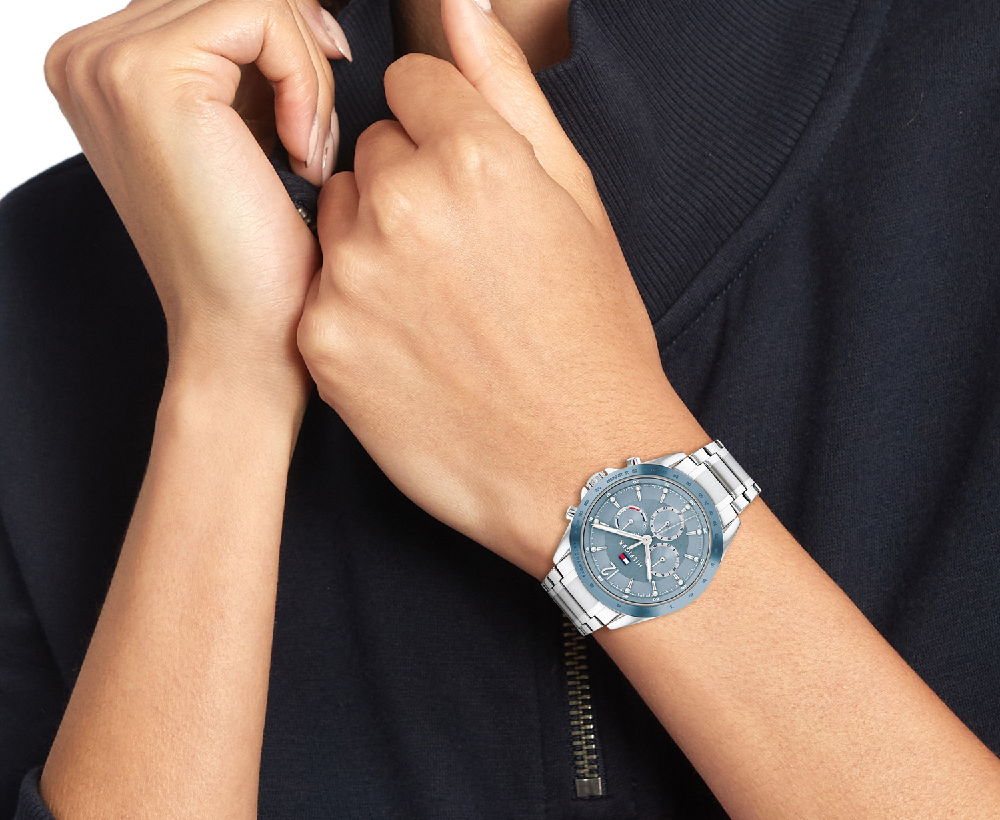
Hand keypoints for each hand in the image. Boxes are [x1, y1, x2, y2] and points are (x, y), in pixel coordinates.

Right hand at [45, 0, 349, 410]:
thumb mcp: (247, 132)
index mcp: (103, 70)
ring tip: (307, 157)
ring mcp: (107, 63)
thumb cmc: (257, 260)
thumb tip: (305, 10)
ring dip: (306, 75)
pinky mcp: (149, 77)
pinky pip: (262, 16)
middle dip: (298, 54)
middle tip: (313, 142)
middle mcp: (89, 58)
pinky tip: (301, 155)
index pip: (215, 0)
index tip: (314, 108)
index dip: (284, 38)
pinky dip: (305, 81)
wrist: (243, 338)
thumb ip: (246, 64)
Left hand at [297, 0, 706, 575]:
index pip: (411, 87)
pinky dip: (352, 309)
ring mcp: (352, 276)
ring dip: (372, 246)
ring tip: (435, 309)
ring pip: (336, 216)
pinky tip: (407, 349)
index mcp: (475, 155)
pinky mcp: (322, 340)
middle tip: (461, 263)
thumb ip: (506, 90)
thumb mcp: (576, 202)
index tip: (470, 187)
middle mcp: (402, 203)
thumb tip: (459, 3)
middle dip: (407, 188)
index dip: (444, 135)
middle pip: (370, 152)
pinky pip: (319, 287)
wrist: (579, 469)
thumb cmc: (592, 340)